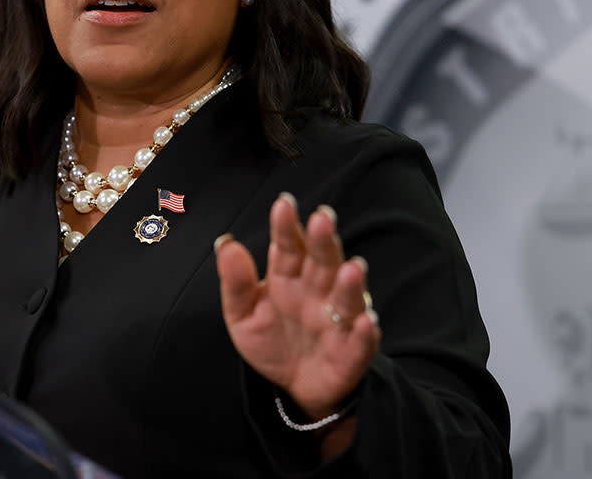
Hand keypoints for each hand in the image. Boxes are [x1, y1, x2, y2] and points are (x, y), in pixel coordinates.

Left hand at [215, 193, 379, 419]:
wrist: (294, 386)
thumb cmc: (271, 341)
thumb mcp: (242, 314)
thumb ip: (235, 282)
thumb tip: (225, 243)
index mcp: (288, 277)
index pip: (288, 246)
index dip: (286, 227)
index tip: (284, 204)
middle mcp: (317, 291)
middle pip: (323, 262)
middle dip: (323, 241)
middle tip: (322, 219)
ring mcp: (338, 319)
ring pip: (348, 297)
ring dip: (352, 283)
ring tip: (352, 269)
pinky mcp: (353, 350)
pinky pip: (362, 340)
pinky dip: (366, 331)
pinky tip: (366, 321)